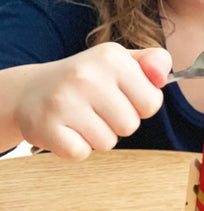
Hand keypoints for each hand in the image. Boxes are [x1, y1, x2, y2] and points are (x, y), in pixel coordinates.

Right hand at [14, 43, 171, 159]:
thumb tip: (164, 74)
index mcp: (112, 58)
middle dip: (119, 123)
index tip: (121, 96)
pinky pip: (82, 153)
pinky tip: (67, 129)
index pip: (152, 103)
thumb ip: (152, 63)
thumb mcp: (121, 61)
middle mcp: (87, 76)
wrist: (32, 91)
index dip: (140, 106)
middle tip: (97, 108)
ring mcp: (64, 102)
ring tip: (81, 118)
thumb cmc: (87, 80)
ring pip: (108, 142)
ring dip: (98, 136)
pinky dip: (77, 147)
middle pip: (131, 125)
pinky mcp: (47, 127)